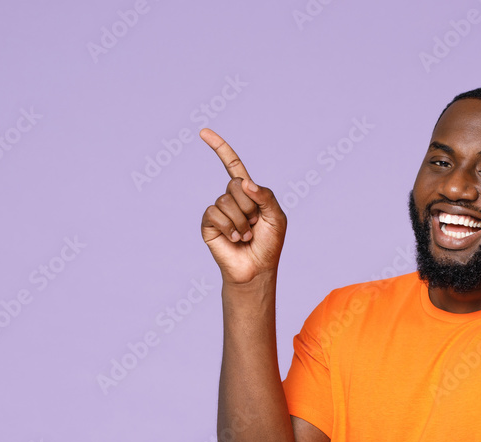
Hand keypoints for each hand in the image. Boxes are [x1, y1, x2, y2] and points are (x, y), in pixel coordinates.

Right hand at [200, 128, 286, 284]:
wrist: (256, 269)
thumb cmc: (269, 244)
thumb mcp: (276, 216)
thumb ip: (265, 196)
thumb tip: (244, 182)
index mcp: (247, 193)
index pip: (232, 165)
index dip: (219, 148)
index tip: (203, 132)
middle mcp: (230, 199)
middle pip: (234, 184)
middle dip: (249, 206)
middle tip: (255, 225)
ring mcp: (218, 211)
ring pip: (225, 201)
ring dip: (241, 221)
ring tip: (245, 236)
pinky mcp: (208, 225)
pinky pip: (214, 213)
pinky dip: (228, 227)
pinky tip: (234, 239)